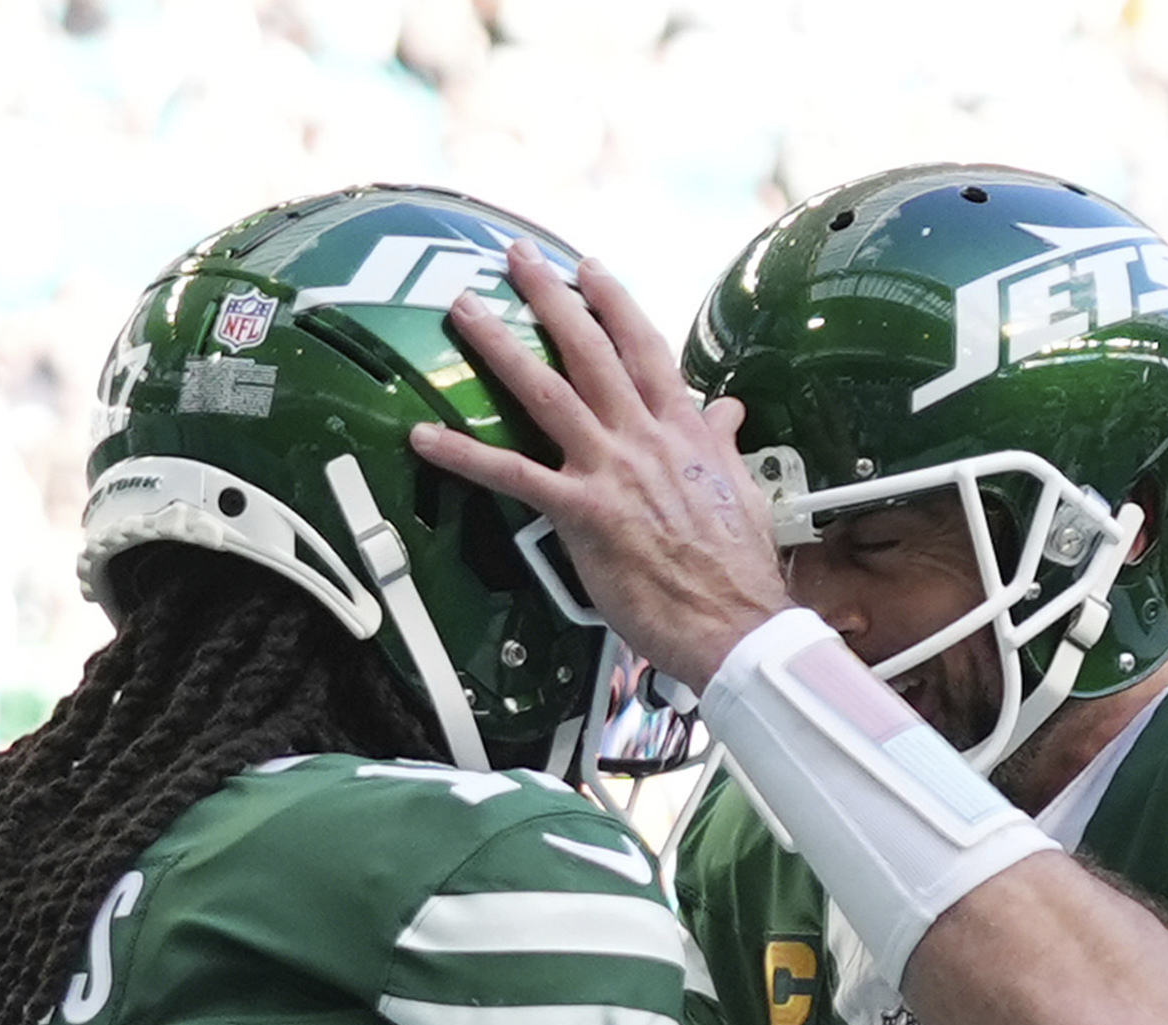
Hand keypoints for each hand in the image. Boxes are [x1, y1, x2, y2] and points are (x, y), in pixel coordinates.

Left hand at [411, 244, 793, 692]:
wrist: (737, 624)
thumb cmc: (738, 570)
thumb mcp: (742, 490)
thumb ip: (721, 443)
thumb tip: (728, 410)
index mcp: (683, 430)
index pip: (645, 348)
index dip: (614, 302)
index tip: (590, 269)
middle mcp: (643, 438)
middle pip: (590, 350)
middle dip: (550, 296)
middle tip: (516, 256)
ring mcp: (610, 471)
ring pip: (546, 392)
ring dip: (499, 345)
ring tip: (464, 309)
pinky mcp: (582, 514)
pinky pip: (513, 475)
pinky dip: (465, 454)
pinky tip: (425, 436)